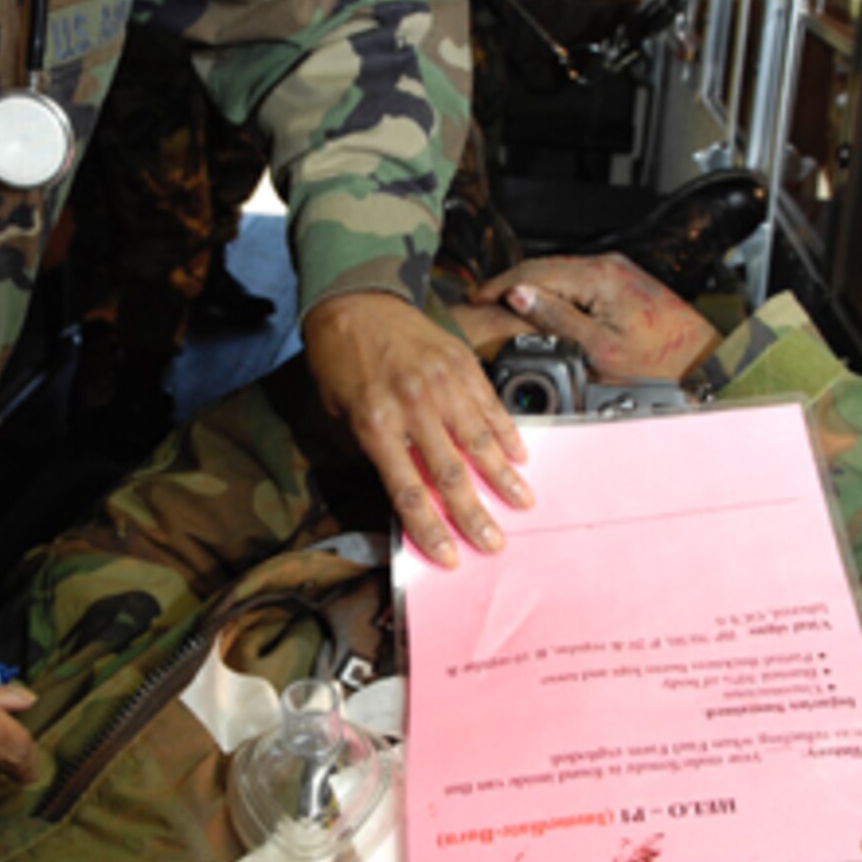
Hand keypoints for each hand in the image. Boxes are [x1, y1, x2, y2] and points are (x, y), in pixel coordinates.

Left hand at [303, 291, 532, 568]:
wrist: (355, 303)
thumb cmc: (341, 363)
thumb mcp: (340, 415)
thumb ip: (375, 453)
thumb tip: (409, 494)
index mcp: (375, 425)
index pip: (407, 491)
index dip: (430, 529)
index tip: (449, 557)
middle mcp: (412, 407)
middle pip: (450, 474)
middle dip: (474, 515)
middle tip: (494, 543)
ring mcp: (442, 385)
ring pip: (479, 442)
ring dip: (503, 478)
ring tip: (521, 503)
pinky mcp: (462, 365)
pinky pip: (490, 406)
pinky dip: (507, 434)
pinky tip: (519, 456)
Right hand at [470, 253, 718, 382]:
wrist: (703, 361)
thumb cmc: (660, 361)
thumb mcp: (599, 347)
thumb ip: (556, 318)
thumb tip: (519, 296)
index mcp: (599, 276)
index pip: (534, 271)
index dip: (499, 285)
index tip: (475, 298)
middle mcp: (608, 265)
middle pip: (543, 268)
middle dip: (509, 285)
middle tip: (479, 303)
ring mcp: (616, 271)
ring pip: (558, 274)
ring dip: (530, 289)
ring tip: (501, 308)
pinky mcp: (621, 282)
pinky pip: (576, 282)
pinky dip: (553, 293)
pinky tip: (539, 309)